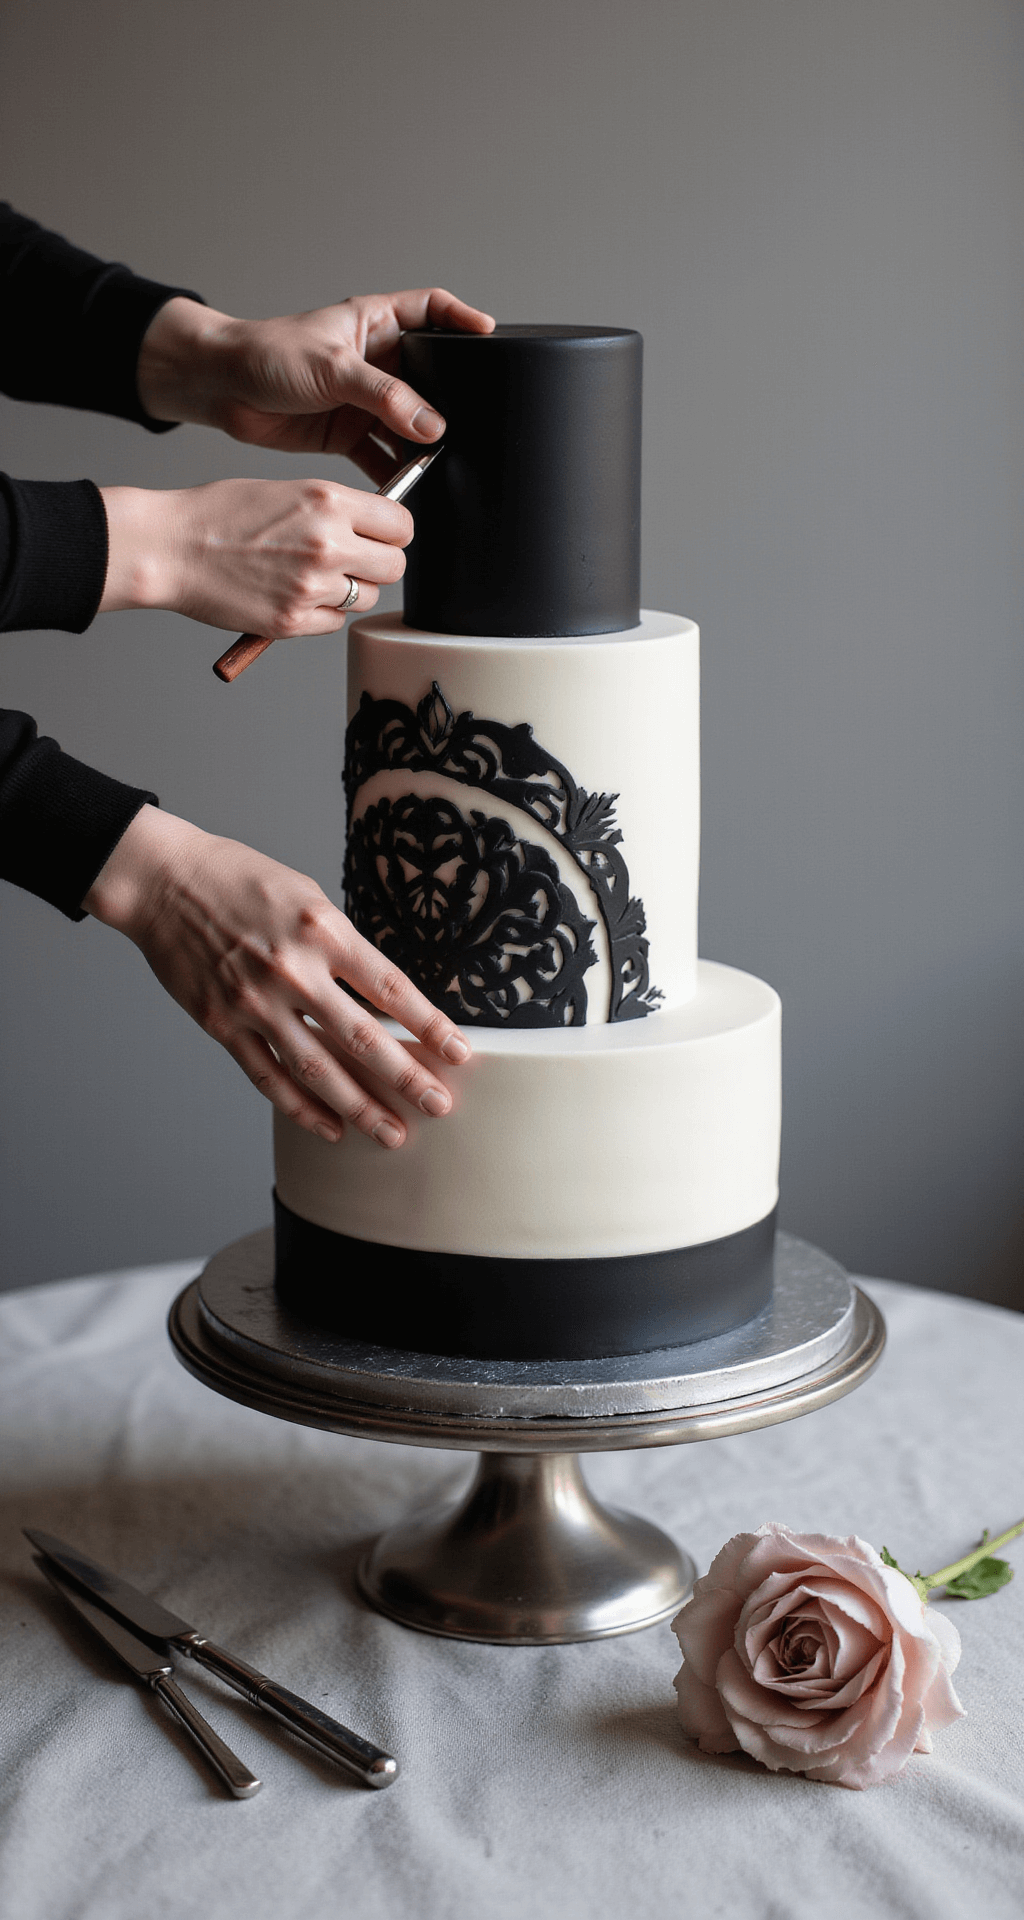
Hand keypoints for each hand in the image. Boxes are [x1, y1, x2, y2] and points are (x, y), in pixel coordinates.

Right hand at [84, 806, 470, 1146]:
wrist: (164, 881)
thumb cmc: (241, 879)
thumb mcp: (307, 895)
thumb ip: (342, 944)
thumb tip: (382, 995)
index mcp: (323, 930)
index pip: (390, 989)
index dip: (430, 1026)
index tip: (460, 1054)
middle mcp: (292, 970)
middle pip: (362, 1038)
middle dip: (406, 1078)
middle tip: (440, 1107)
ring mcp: (255, 1003)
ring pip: (317, 1069)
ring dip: (359, 1107)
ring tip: (392, 1133)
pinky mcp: (222, 1025)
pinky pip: (268, 1077)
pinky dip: (302, 1108)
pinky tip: (331, 1127)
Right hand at [98, 476, 411, 635]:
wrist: (171, 548)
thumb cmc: (219, 515)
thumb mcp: (287, 491)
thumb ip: (334, 508)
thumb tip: (374, 526)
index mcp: (327, 501)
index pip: (401, 524)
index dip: (392, 532)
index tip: (381, 535)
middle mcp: (328, 543)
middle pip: (394, 567)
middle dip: (378, 565)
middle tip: (352, 562)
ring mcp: (312, 586)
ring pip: (367, 598)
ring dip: (349, 592)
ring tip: (310, 576)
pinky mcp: (294, 621)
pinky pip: (335, 623)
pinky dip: (321, 614)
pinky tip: (291, 595)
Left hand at [137, 288, 494, 483]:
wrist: (222, 390)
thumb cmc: (268, 355)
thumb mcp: (333, 368)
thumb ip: (385, 396)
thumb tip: (432, 425)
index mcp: (376, 323)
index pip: (432, 310)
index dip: (463, 320)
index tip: (490, 337)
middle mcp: (377, 360)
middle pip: (430, 377)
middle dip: (450, 399)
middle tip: (471, 420)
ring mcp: (365, 399)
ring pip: (409, 422)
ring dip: (422, 443)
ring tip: (438, 461)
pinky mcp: (349, 433)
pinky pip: (384, 454)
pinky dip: (396, 471)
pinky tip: (406, 484)